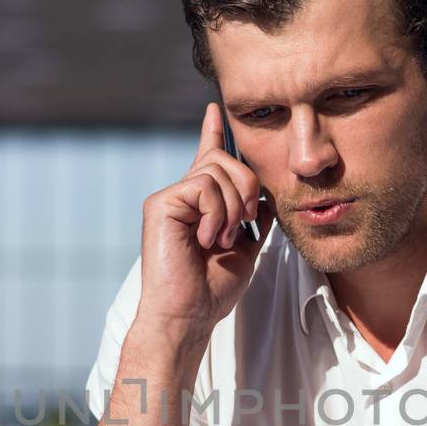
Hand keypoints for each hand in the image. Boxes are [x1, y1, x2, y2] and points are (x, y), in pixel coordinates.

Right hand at [136, 102, 274, 337]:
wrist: (188, 315)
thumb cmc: (212, 289)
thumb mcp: (246, 249)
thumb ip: (254, 219)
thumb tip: (265, 197)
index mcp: (200, 205)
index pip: (207, 158)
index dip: (213, 133)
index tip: (216, 110)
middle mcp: (182, 196)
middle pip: (225, 161)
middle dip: (246, 187)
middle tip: (244, 223)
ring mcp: (169, 198)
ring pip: (216, 171)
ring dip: (232, 207)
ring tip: (222, 239)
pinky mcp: (161, 204)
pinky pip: (202, 187)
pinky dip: (216, 214)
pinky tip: (208, 239)